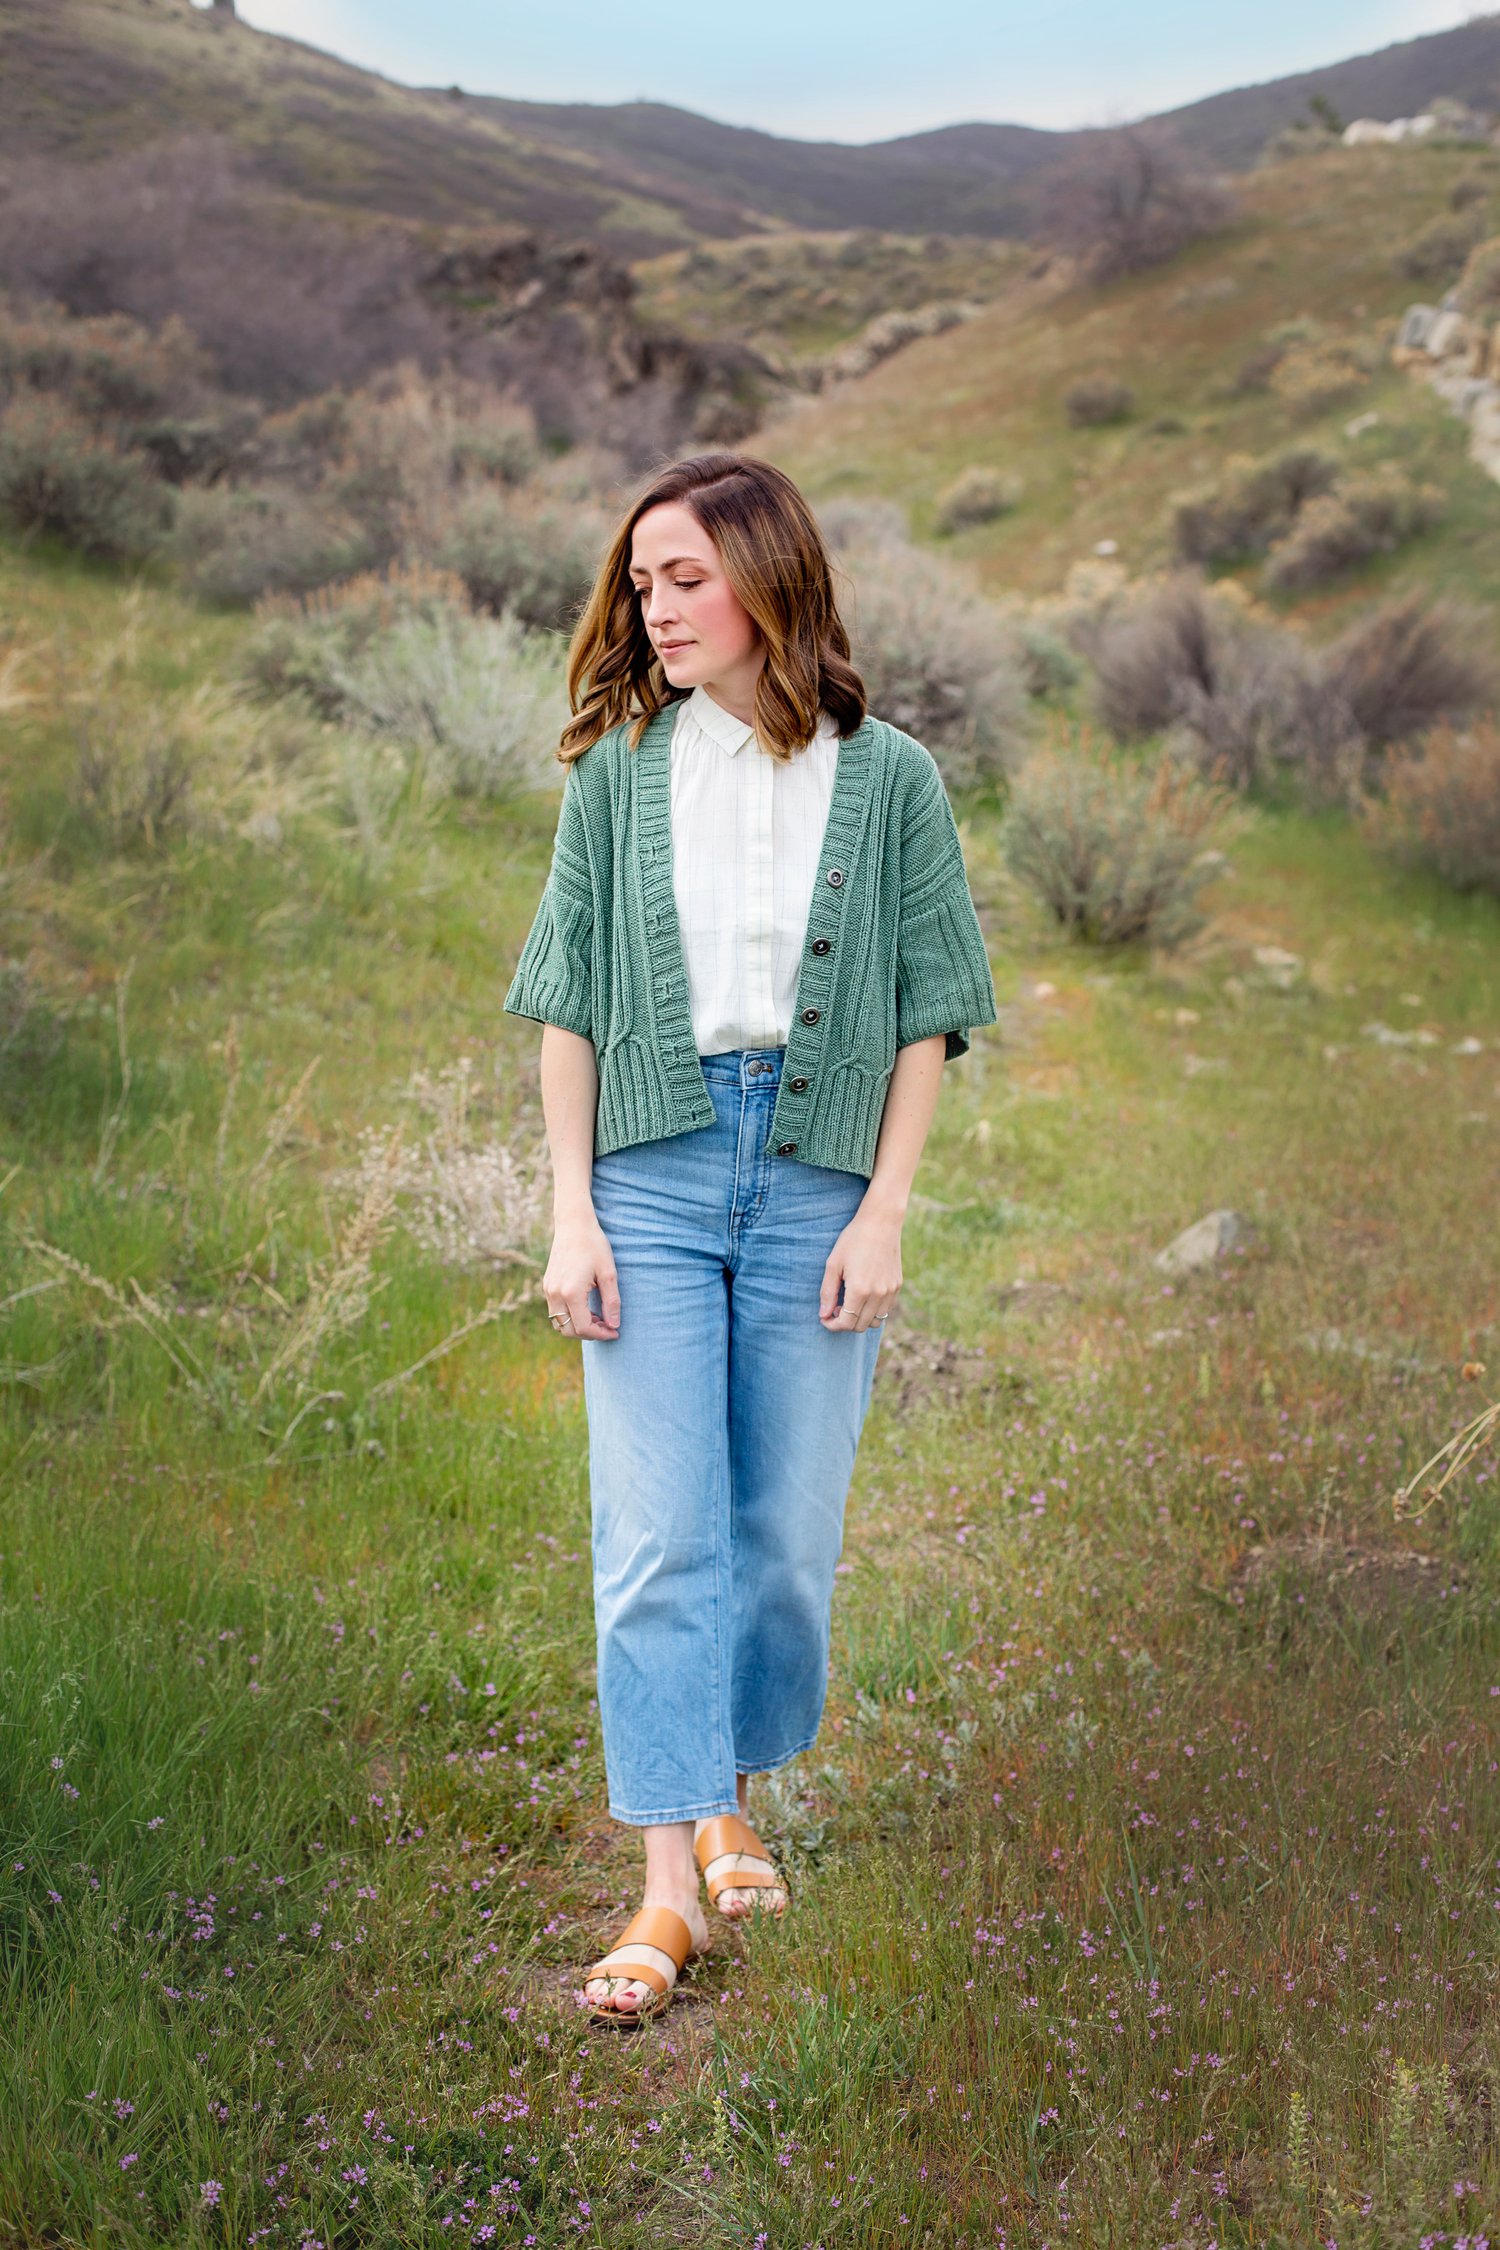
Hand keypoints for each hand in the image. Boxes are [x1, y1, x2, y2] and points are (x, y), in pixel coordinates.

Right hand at [544, 1210, 620, 1341]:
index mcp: (571, 1292)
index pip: (584, 1327)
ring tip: (598, 1317)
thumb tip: (614, 1325)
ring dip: (578, 1326)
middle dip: (589, 1334)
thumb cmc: (594, 1245)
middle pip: (569, 1330)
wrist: (573, 1224)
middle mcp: (555, 1294)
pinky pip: (556, 1311)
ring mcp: (548, 1289)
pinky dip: (570, 1316)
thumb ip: (611, 1302)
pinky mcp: (547, 1285)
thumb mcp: (609, 1273)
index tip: (615, 1332)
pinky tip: (587, 1307)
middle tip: (608, 1326)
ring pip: (560, 1323)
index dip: (601, 1334)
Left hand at [819, 1204, 901, 1332]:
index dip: (832, 1325)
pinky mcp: (897, 1286)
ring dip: (860, 1319)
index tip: (825, 1318)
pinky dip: (873, 1310)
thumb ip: (827, 1292)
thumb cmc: (853, 1240)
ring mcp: (890, 1291)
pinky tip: (864, 1295)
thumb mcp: (833, 1264)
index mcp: (859, 1290)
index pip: (846, 1323)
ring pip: (874, 1321)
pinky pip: (885, 1309)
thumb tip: (824, 1315)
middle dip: (844, 1323)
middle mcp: (878, 1295)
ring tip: (850, 1303)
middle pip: (859, 1326)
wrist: (881, 1222)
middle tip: (835, 1308)